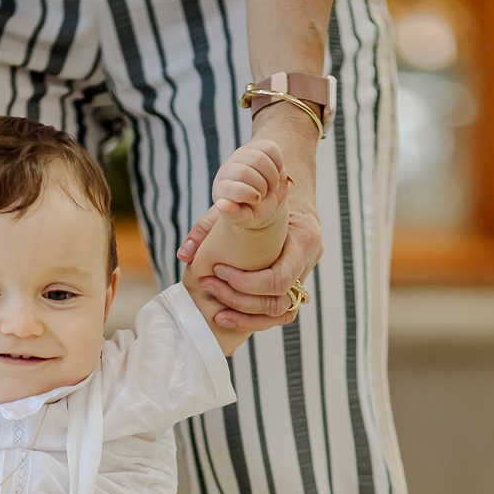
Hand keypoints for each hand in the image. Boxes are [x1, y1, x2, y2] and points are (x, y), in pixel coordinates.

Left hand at [178, 113, 323, 332]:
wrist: (289, 176)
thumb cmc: (263, 186)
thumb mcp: (238, 199)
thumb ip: (209, 226)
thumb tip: (184, 254)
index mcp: (303, 238)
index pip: (280, 279)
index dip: (247, 284)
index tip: (219, 271)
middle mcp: (309, 258)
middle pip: (281, 303)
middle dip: (241, 301)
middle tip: (211, 287)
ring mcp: (306, 269)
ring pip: (283, 312)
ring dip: (249, 317)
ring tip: (219, 314)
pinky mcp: (297, 276)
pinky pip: (281, 307)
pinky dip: (257, 315)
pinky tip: (231, 314)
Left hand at [211, 138, 289, 230]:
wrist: (266, 198)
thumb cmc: (253, 211)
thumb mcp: (245, 218)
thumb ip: (233, 214)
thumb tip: (221, 204)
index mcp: (220, 189)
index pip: (228, 187)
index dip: (247, 194)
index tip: (257, 200)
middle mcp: (227, 169)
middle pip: (244, 172)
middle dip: (261, 186)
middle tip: (265, 193)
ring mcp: (241, 155)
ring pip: (258, 158)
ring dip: (272, 175)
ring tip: (272, 185)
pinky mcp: (256, 146)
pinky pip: (270, 148)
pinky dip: (278, 163)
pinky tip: (277, 172)